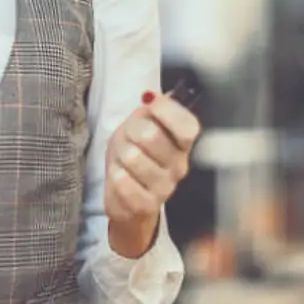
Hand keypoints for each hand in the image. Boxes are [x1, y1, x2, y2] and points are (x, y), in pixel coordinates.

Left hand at [104, 93, 201, 257]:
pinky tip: (119, 176)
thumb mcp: (142, 123)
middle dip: (131, 131)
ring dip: (120, 154)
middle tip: (129, 138)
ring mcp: (164, 188)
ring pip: (133, 157)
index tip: (150, 105)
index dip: (167, 111)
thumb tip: (152, 97)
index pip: (188, 126)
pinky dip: (115, 176)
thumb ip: (152, 109)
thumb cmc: (135, 151)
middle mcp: (179, 166)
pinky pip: (125, 184)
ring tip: (122, 159)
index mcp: (182, 143)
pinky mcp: (146, 206)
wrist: (125, 190)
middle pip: (151, 135)